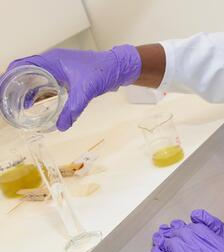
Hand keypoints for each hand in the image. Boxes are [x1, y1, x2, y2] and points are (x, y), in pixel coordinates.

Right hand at [5, 45, 140, 130]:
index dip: (9, 77)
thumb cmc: (103, 71)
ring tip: (17, 105)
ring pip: (34, 77)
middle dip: (13, 85)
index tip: (3, 91)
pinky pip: (45, 82)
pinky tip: (34, 103)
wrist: (118, 67)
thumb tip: (61, 126)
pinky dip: (37, 91)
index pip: (22, 65)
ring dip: (25, 89)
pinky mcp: (65, 75)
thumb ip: (73, 109)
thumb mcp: (86, 91)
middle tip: (7, 101)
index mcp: (52, 60)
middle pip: (24, 71)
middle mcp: (52, 62)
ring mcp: (58, 68)